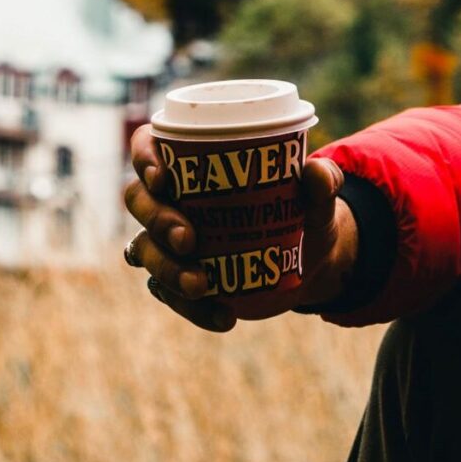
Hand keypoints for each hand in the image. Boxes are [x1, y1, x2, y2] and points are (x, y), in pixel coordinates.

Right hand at [122, 128, 356, 332]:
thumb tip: (316, 172)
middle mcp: (170, 198)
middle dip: (156, 219)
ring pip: (143, 249)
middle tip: (188, 239)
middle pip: (138, 199)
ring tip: (202, 284)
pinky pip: (167, 293)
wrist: (308, 260)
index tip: (164, 179)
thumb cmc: (302, 210)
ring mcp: (167, 241)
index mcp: (190, 161)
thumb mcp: (318, 198)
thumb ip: (322, 182)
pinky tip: (224, 316)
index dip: (144, 158)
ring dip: (166, 268)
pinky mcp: (177, 279)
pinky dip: (192, 308)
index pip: (147, 145)